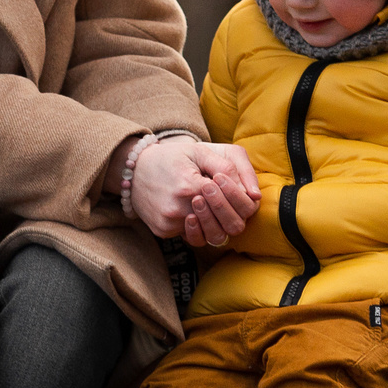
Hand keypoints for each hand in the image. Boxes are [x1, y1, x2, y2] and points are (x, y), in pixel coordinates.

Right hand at [130, 138, 259, 246]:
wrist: (133, 170)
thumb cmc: (171, 158)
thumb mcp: (199, 151)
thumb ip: (228, 166)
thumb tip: (254, 194)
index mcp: (189, 186)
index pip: (229, 200)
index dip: (235, 194)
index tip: (226, 182)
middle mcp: (179, 209)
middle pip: (225, 226)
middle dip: (232, 212)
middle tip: (224, 197)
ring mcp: (170, 223)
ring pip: (210, 235)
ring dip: (218, 222)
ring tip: (211, 205)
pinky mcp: (163, 231)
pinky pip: (192, 237)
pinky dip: (199, 226)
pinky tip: (196, 212)